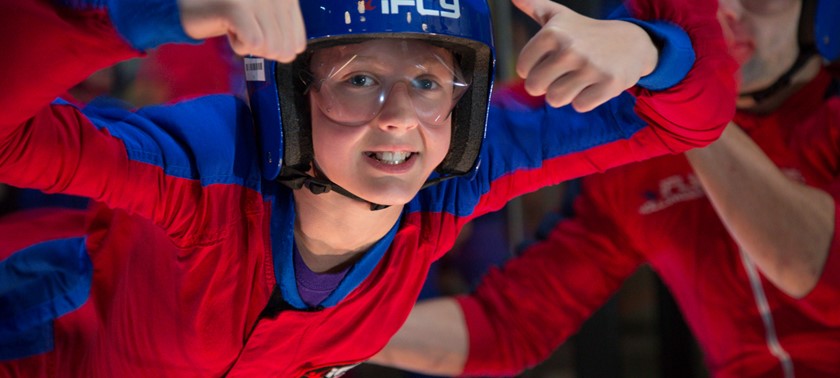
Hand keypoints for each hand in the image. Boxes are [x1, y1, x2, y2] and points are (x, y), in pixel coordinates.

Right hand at [177, 0, 305, 62]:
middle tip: (244, 30)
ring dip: (248, 45)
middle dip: (260, 48)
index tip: (258, 34)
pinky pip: (253, 42)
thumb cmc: (233, 12)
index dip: (275, 50)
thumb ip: (287, 33)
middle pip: (283, 49)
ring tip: (237, 26)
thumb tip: (291, 52)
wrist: (194, 3)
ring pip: (268, 47)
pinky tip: (230, 29)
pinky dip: (239, 44)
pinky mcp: (235, 5)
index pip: (297, 43)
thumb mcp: (268, 19)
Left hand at [513, 0, 658, 111]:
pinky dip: (585, 100)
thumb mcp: (560, 16)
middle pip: (535, 87)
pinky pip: (580, 106)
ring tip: (578, 79)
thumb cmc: (585, 32)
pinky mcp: (609, 84)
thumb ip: (534, 5)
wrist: (632, 42)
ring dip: (564, 94)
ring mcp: (591, 67)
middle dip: (545, 86)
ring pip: (555, 99)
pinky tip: (594, 84)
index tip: (547, 62)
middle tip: (561, 75)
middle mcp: (570, 48)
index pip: (523, 68)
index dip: (533, 70)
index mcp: (553, 33)